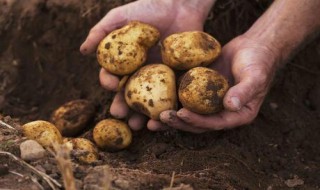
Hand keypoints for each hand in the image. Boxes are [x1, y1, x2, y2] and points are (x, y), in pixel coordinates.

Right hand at [80, 0, 215, 129]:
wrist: (179, 5)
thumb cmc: (148, 8)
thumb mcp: (120, 17)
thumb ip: (100, 32)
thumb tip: (83, 51)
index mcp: (125, 63)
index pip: (113, 77)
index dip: (109, 82)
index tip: (111, 85)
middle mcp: (140, 73)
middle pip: (129, 94)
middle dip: (123, 107)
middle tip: (121, 116)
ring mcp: (158, 78)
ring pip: (148, 101)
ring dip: (143, 114)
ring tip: (140, 125)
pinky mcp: (176, 78)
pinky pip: (170, 96)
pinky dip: (166, 108)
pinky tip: (164, 116)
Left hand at [159, 35, 278, 132]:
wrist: (253, 47)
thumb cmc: (258, 61)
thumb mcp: (255, 75)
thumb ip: (245, 91)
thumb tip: (231, 105)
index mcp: (237, 115)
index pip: (214, 123)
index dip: (197, 121)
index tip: (181, 114)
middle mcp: (222, 112)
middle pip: (197, 123)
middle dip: (178, 122)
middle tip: (159, 119)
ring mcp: (210, 102)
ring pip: (188, 113)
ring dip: (171, 117)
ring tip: (150, 119)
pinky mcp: (201, 91)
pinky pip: (185, 97)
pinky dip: (172, 99)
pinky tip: (156, 99)